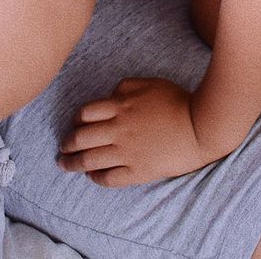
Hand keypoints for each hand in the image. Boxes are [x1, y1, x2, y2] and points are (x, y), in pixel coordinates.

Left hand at [59, 77, 211, 185]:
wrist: (199, 126)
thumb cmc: (175, 101)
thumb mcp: (147, 83)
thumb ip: (123, 87)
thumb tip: (109, 95)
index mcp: (119, 105)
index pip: (85, 113)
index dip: (75, 120)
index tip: (72, 125)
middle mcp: (118, 129)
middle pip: (82, 137)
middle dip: (67, 143)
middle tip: (61, 148)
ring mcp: (126, 152)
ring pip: (90, 159)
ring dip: (74, 163)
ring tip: (64, 165)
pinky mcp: (137, 171)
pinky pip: (110, 177)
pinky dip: (96, 177)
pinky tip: (91, 176)